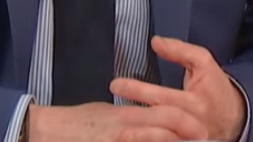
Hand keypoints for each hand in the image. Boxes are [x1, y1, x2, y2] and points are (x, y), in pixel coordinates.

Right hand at [27, 100, 209, 141]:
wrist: (48, 131)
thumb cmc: (77, 122)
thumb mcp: (106, 114)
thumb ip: (128, 116)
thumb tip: (145, 119)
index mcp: (127, 117)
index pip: (165, 113)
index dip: (186, 121)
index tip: (201, 130)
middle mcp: (126, 129)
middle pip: (166, 128)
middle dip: (187, 136)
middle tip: (204, 138)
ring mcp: (119, 140)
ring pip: (153, 140)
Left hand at [110, 36, 246, 141]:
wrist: (234, 117)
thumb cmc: (214, 87)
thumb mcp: (203, 63)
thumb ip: (180, 50)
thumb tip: (155, 42)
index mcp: (195, 103)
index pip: (162, 97)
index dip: (138, 90)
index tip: (116, 84)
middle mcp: (192, 125)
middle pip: (157, 121)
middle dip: (132, 115)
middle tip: (110, 108)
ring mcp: (188, 140)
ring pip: (161, 139)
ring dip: (138, 134)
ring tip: (117, 129)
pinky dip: (149, 140)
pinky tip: (131, 137)